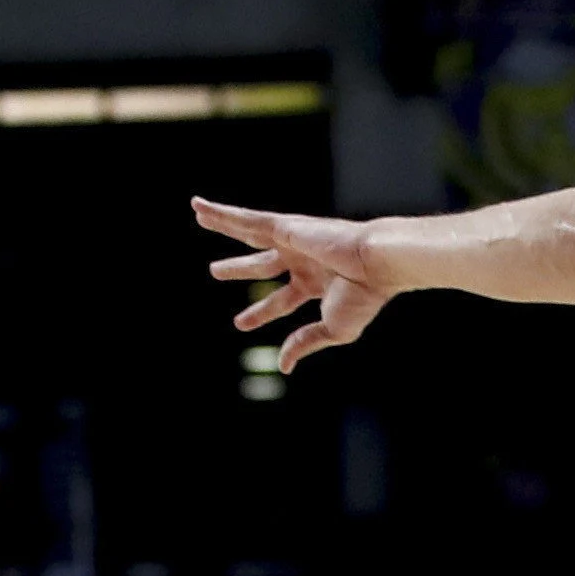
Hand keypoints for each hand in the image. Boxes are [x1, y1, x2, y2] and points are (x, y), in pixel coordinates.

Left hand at [195, 198, 391, 370]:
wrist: (375, 264)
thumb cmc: (363, 297)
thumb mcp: (332, 330)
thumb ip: (305, 342)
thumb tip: (284, 366)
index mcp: (316, 284)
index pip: (281, 300)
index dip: (260, 313)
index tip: (240, 324)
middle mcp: (303, 260)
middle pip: (262, 264)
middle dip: (240, 268)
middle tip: (216, 270)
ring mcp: (292, 241)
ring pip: (250, 233)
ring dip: (225, 225)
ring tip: (199, 217)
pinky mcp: (284, 226)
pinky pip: (246, 219)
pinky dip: (222, 213)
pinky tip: (200, 209)